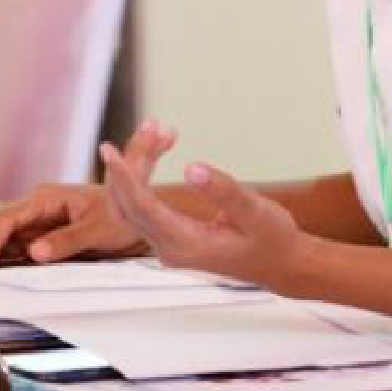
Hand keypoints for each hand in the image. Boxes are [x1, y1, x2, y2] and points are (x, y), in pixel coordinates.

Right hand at [0, 179, 144, 269]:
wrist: (139, 216)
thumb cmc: (122, 217)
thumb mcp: (98, 230)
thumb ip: (66, 241)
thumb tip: (34, 253)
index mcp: (47, 199)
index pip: (9, 220)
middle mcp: (35, 208)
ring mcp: (33, 223)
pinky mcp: (36, 237)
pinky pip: (7, 248)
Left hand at [100, 121, 304, 291]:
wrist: (282, 264)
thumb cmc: (273, 241)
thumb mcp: (258, 213)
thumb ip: (225, 192)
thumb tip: (191, 168)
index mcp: (186, 245)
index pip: (142, 207)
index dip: (124, 177)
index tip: (109, 150)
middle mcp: (170, 248)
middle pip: (130, 203)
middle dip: (133, 161)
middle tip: (151, 126)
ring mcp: (168, 244)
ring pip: (134, 202)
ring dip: (139, 165)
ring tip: (158, 130)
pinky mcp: (171, 235)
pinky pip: (145, 203)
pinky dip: (147, 174)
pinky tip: (162, 148)